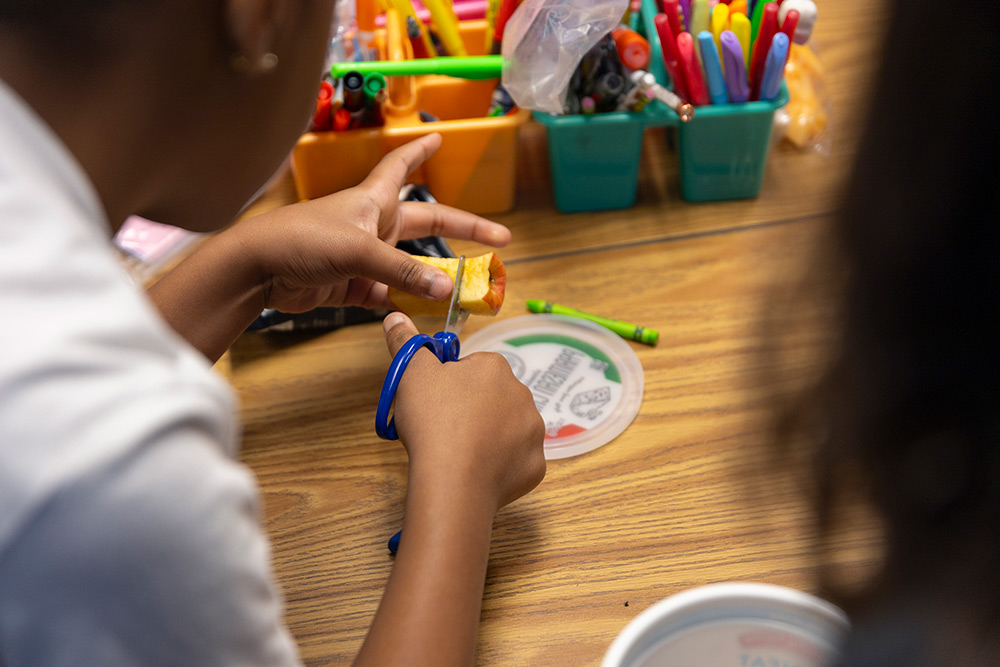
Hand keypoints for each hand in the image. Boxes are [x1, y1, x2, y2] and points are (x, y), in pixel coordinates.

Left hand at [233, 133, 510, 313]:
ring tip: (467, 289)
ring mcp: (363, 257)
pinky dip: (409, 303)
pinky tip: (428, 312)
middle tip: (498, 239)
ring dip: (436, 276)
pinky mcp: (351, 285)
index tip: (440, 138)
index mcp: (373, 200)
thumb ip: (404, 272)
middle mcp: (372, 225)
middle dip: (462, 229)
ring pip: (411, 264)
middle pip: (425, 222)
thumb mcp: (358, 252)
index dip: (421, 152)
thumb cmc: (303, 241)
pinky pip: (390, 294)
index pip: (402, 166)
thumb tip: (447, 290)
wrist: (258, 270)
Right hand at [382, 312, 545, 511]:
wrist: (453, 481)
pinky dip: (499, 465)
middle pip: (492, 398)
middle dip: (472, 409)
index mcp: (495, 368)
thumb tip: (396, 317)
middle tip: (443, 428)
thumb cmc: (433, 422)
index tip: (434, 402)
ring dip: (488, 436)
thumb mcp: (411, 374)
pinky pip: (516, 460)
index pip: (472, 369)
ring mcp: (533, 432)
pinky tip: (477, 470)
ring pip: (507, 428)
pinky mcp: (535, 466)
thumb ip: (406, 342)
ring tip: (460, 451)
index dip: (449, 385)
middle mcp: (522, 394)